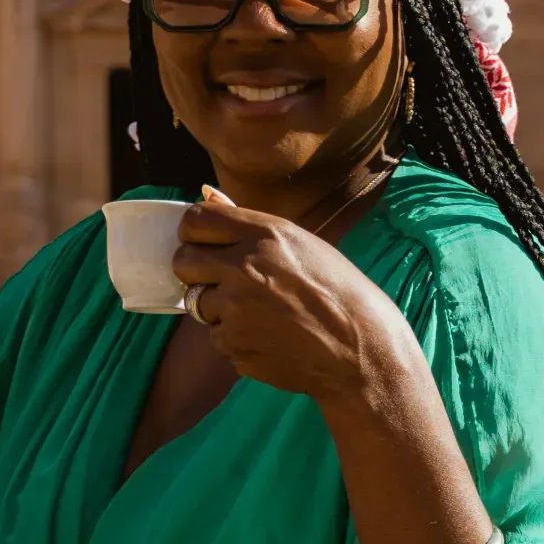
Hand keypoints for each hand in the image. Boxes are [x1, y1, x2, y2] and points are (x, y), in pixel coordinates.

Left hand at [173, 189, 416, 406]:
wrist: (360, 350)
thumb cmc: (339, 292)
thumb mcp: (302, 243)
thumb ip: (248, 223)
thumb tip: (205, 193)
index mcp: (265, 235)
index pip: (195, 220)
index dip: (193, 231)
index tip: (203, 242)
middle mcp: (243, 268)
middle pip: (183, 261)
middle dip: (196, 269)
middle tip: (222, 278)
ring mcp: (235, 310)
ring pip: (198, 303)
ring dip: (220, 308)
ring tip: (260, 312)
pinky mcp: (234, 346)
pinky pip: (217, 337)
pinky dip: (235, 338)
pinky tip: (269, 336)